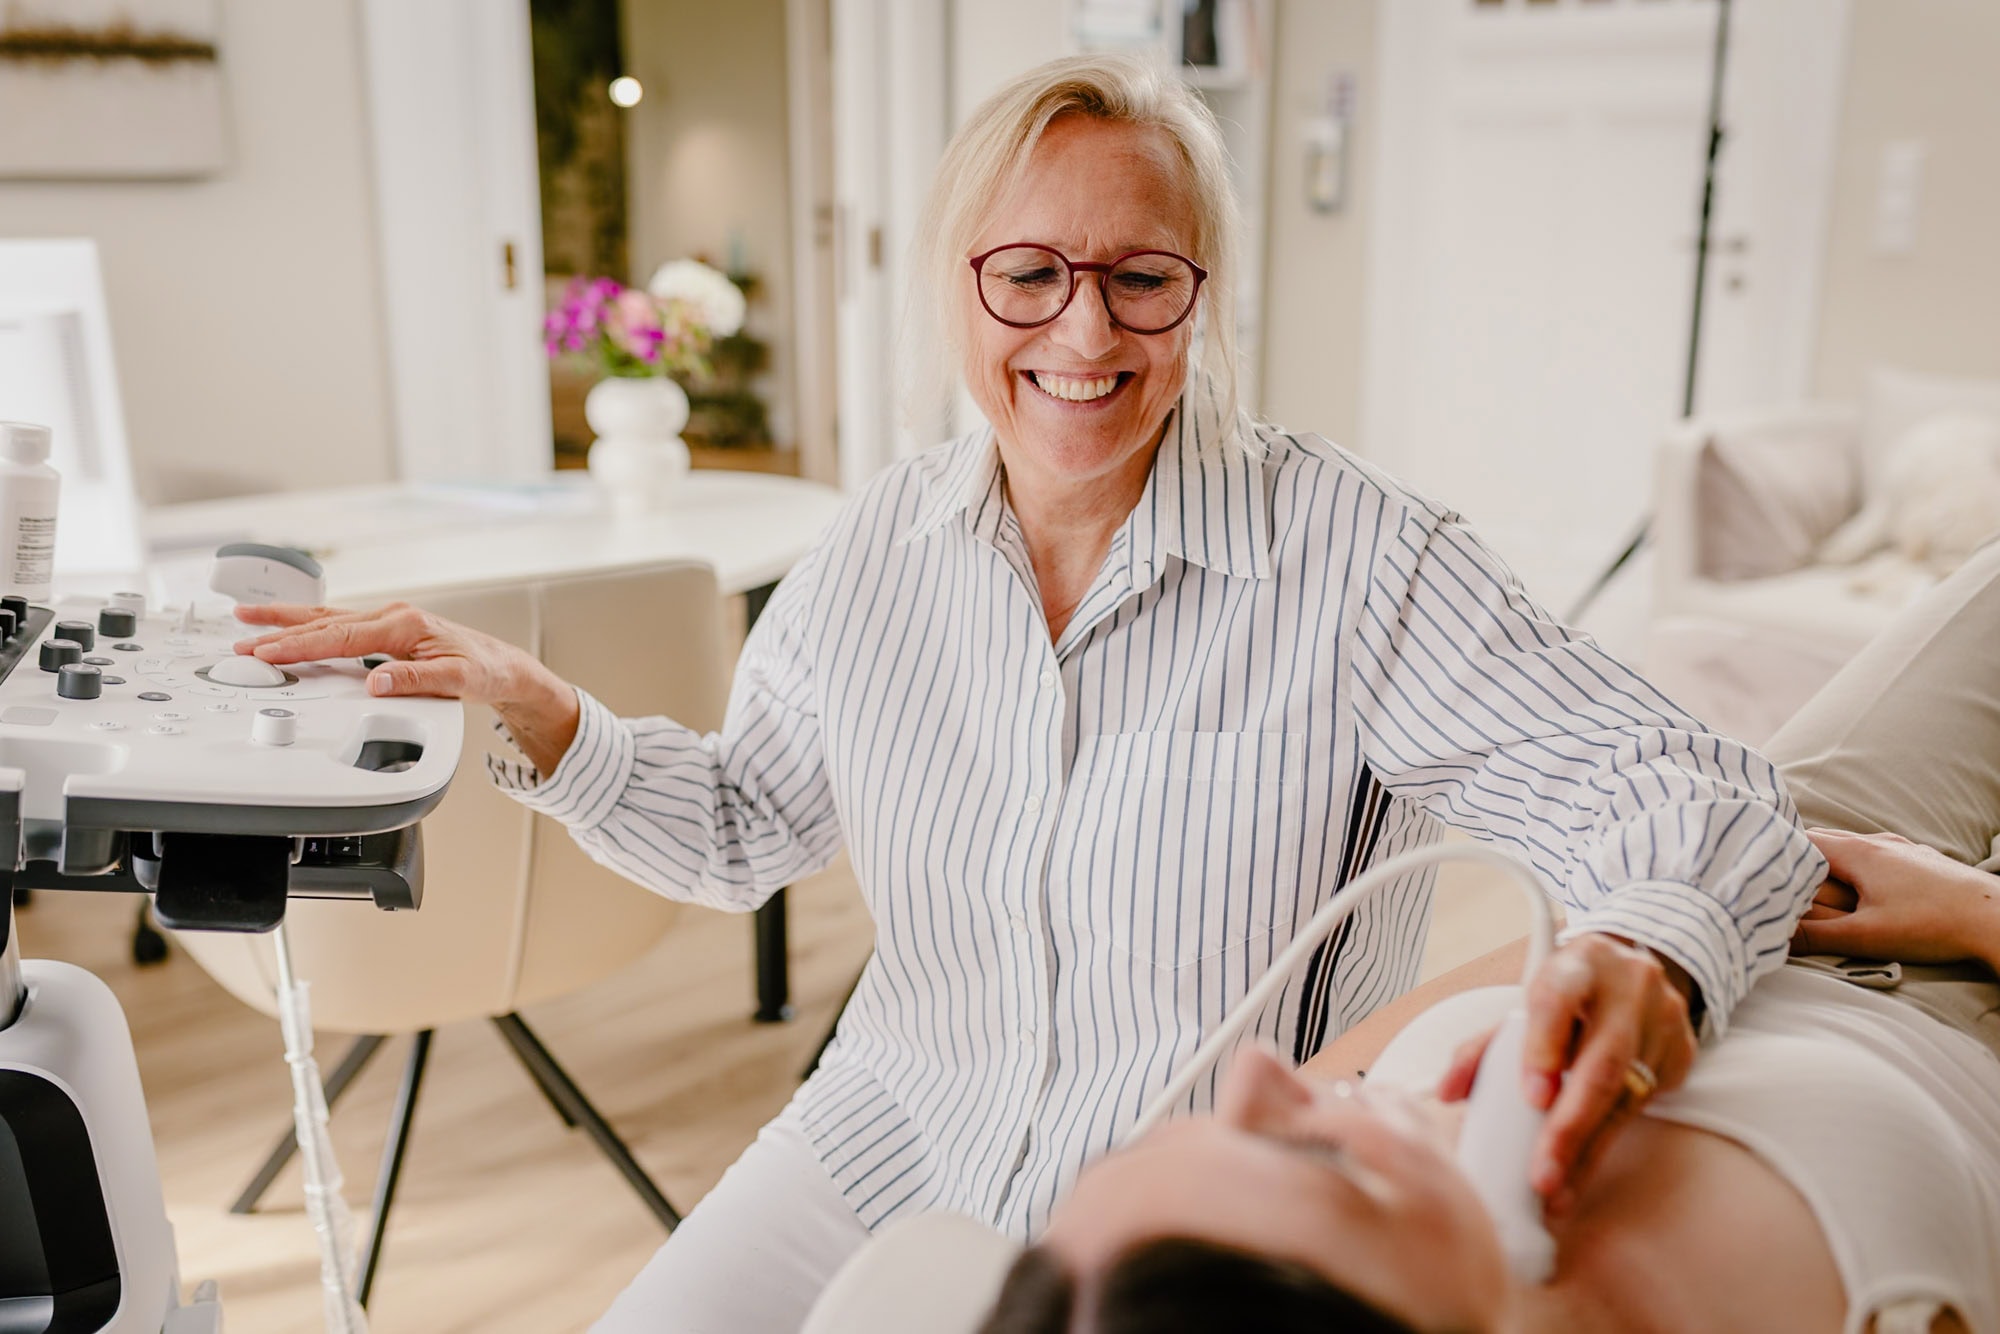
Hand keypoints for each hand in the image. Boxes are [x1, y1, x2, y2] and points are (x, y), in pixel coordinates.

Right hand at [233, 601, 580, 772]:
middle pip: (323, 622)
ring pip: (326, 617)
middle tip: (240, 635)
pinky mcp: (387, 628)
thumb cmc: (482, 670)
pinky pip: (338, 622)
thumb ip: (414, 680)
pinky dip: (309, 623)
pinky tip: (292, 624)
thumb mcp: (455, 680)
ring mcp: (388, 620)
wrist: (501, 666)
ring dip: (286, 619)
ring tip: (248, 616)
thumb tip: (375, 682)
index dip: (298, 646)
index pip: (338, 638)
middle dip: (278, 628)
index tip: (266, 652)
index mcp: (402, 626)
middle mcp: (391, 617)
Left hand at [1438, 933, 1697, 1213]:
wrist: (1631, 966)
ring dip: (1589, 1150)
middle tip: (1542, 1175)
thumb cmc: (1568, 991)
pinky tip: (1584, 1171)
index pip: (1558, 1000)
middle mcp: (1627, 987)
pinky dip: (1608, 1140)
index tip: (1533, 1098)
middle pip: (1603, 1063)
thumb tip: (1446, 1092)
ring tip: (1558, 1194)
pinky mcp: (1682, 1052)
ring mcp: (1662, 1020)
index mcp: (1577, 964)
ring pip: (1628, 1095)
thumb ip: (1482, 1047)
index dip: (1544, 1048)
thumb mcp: (1526, 1004)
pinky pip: (1646, 1105)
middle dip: (1571, 1126)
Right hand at [1790, 828, 1999, 972]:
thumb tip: (1771, 937)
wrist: (1996, 920)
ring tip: (1818, 890)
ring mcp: (1904, 849)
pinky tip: (1866, 892)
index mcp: (1858, 852)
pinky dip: (1861, 870)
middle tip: (1781, 885)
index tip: (1761, 872)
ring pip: (1854, 849)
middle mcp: (1879, 842)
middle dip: (1802, 862)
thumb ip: (1814, 936)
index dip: (1778, 856)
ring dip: (1833, 866)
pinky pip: (1879, 858)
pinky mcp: (1924, 862)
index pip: (1802, 840)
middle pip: (1826, 842)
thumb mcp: (1865, 937)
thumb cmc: (1932, 924)